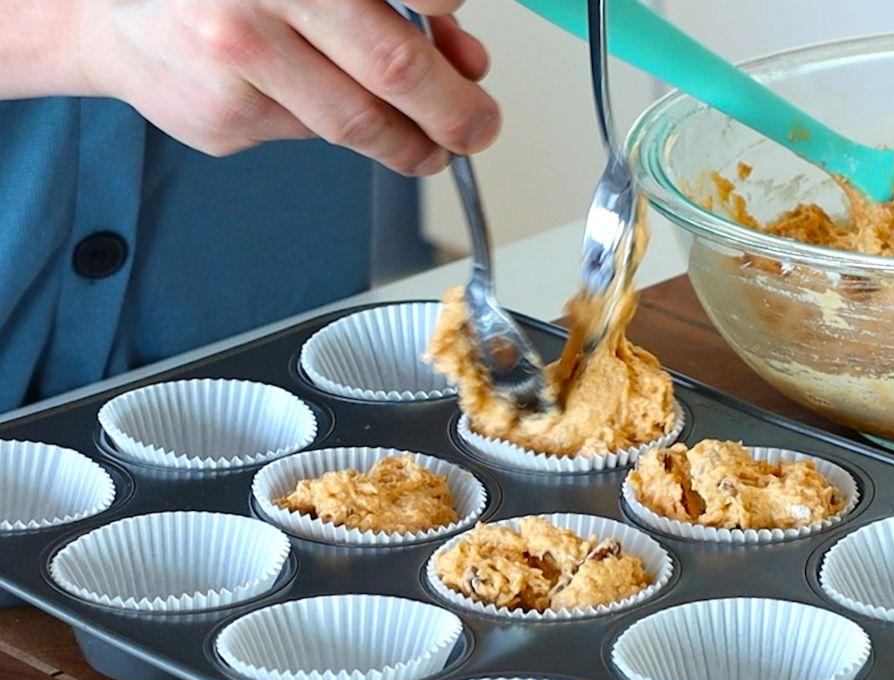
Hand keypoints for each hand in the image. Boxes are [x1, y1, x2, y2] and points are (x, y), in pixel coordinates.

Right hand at [77, 0, 499, 174]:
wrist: (112, 11)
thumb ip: (390, 2)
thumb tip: (463, 56)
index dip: (449, 10)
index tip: (462, 39)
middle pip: (392, 66)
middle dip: (454, 110)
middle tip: (478, 127)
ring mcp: (235, 58)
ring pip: (356, 121)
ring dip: (412, 144)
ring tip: (432, 146)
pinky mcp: (223, 116)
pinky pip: (310, 135)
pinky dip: (334, 129)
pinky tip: (314, 101)